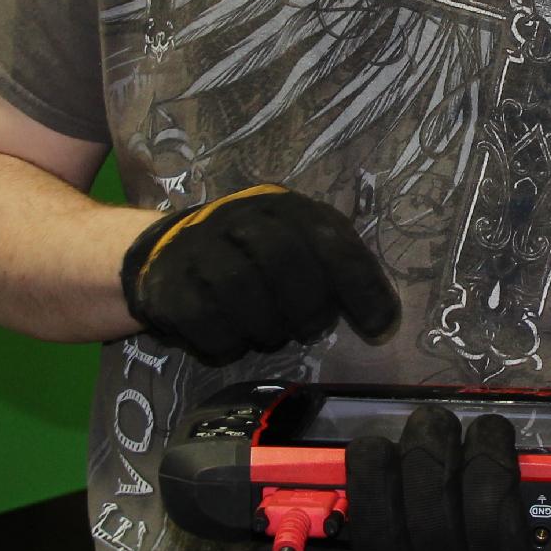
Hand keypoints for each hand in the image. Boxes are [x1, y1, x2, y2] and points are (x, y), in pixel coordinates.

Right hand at [120, 184, 398, 362]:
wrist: (168, 253)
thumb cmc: (252, 257)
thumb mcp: (297, 246)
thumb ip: (336, 271)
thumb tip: (384, 324)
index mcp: (283, 206)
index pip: (331, 238)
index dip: (361, 285)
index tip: (378, 328)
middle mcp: (238, 216)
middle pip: (283, 258)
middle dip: (307, 307)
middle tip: (309, 330)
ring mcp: (197, 247)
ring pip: (241, 291)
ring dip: (266, 329)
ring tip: (268, 333)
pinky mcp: (166, 284)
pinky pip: (204, 322)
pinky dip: (227, 344)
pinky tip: (232, 341)